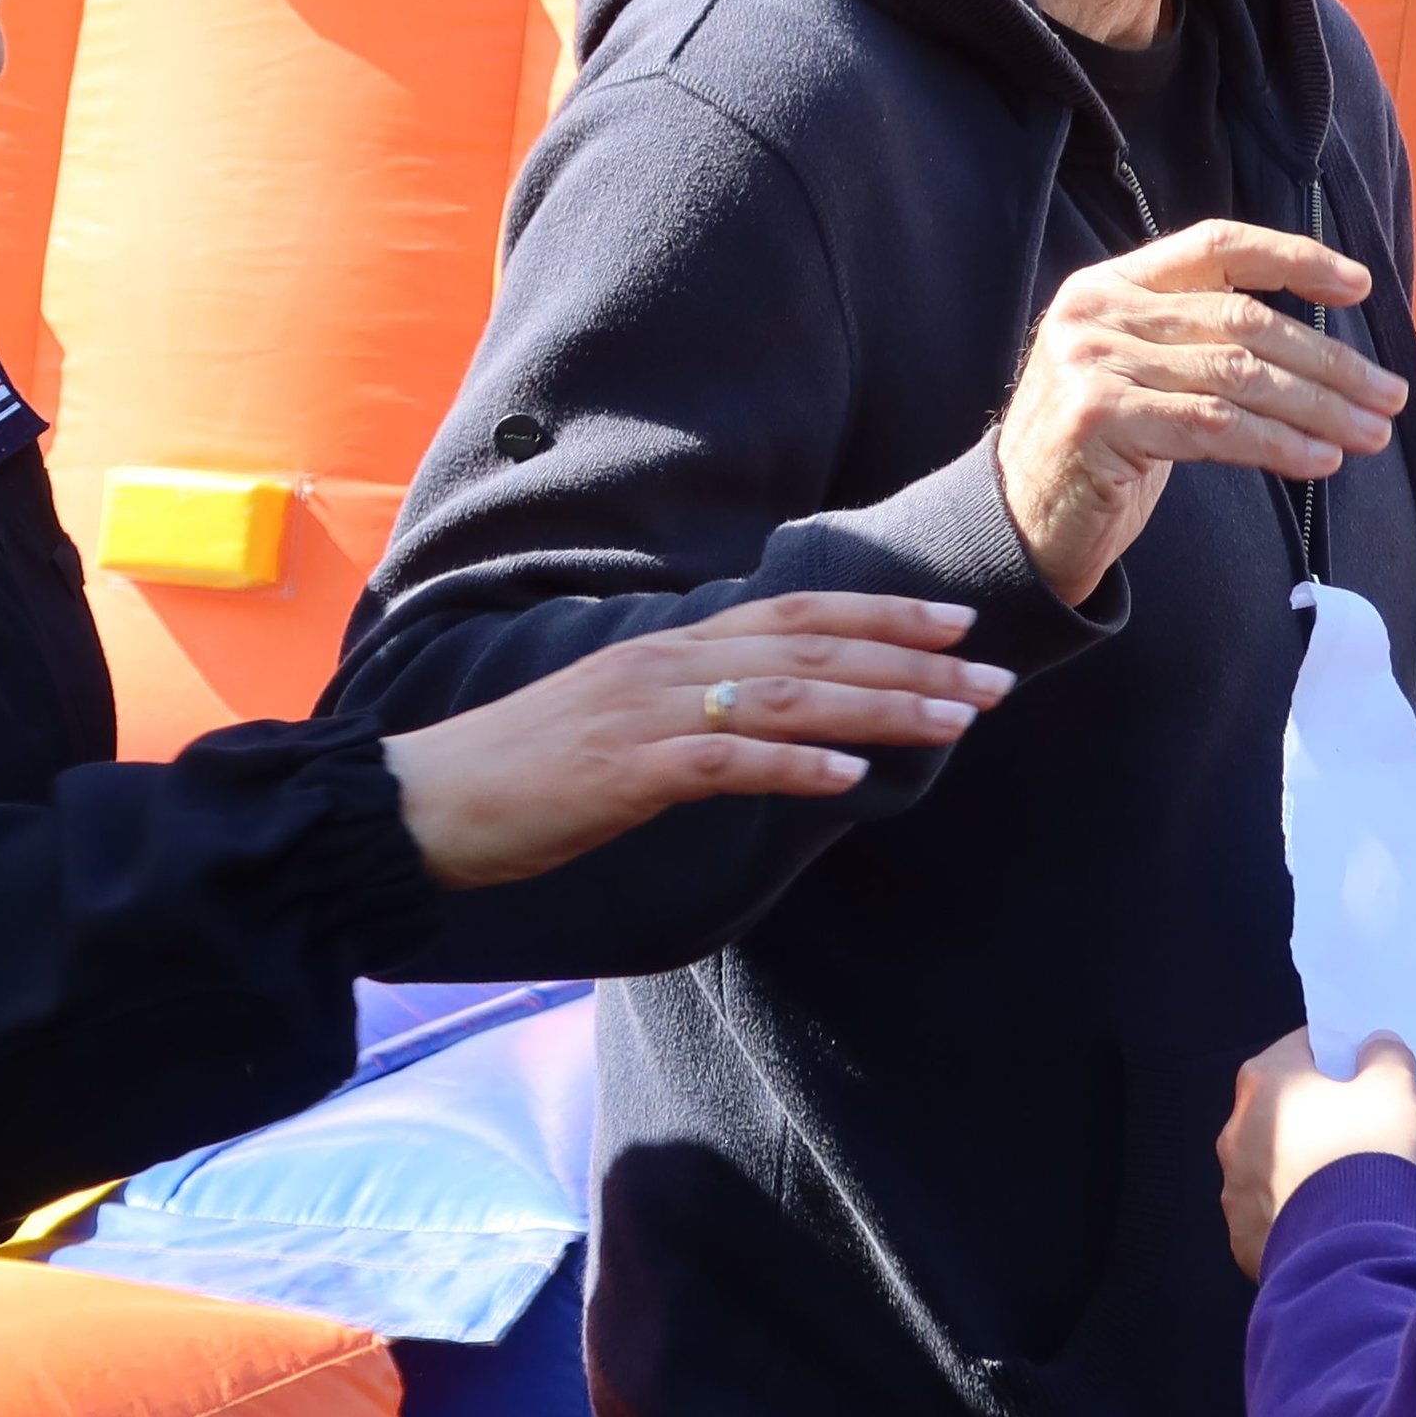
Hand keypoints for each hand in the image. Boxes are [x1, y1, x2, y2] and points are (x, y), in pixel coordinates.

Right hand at [381, 593, 1011, 888]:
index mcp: (669, 649)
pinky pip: (724, 761)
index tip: (957, 625)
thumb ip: (693, 715)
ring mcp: (645, 713)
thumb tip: (770, 729)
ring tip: (955, 721)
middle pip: (812, 647)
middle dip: (912, 663)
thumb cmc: (520, 775)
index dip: (881, 615)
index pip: (795, 613)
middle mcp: (666, 664)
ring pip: (788, 697)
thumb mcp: (620, 728)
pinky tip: (853, 778)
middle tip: (993, 681)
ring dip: (881, 708)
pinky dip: (795, 765)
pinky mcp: (623, 771)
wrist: (422, 803)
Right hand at [999, 221, 1407, 606]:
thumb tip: (1321, 356)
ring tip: (1369, 434)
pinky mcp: (1098, 418)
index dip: (1293, 258)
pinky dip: (1276, 444)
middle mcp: (1098, 310)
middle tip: (1388, 395)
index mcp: (1113, 284)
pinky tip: (1318, 460)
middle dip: (1328, 362)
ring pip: (1236, 375)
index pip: (1216, 244)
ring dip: (1317, 409)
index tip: (1358, 287)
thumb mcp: (1145, 376)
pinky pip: (1212, 426)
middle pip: (1242, 319)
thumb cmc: (1101, 452)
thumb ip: (1202, 344)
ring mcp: (1092, 361)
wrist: (1019, 522)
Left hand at [1217, 1027, 1415, 1274]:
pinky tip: (1332, 1221)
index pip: (1302, 1048)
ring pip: (1274, 1164)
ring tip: (1348, 1182)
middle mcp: (1236, 1131)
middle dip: (1316, 1114)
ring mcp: (1234, 1189)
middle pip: (1282, 1109)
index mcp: (1266, 1082)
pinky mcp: (1245, 1238)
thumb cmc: (1373, 1152)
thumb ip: (1384, 1057)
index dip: (1337, 1055)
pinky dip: (1298, 1212)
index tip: (1364, 1070)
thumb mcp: (1396, 1090)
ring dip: (1303, 1166)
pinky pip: (1274, 1214)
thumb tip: (1376, 1047)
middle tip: (1361, 1127)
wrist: (1356, 1250)